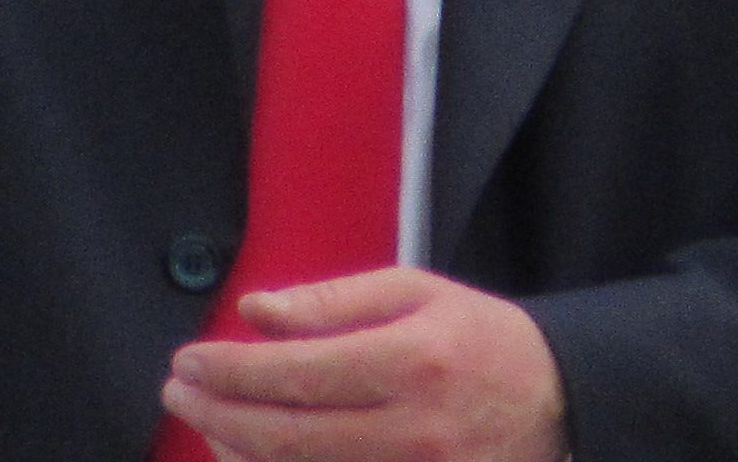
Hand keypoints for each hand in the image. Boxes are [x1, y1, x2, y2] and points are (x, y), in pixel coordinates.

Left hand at [164, 270, 567, 461]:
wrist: (560, 399)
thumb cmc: (476, 335)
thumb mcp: (412, 291)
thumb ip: (328, 303)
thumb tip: (254, 311)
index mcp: (413, 362)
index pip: (299, 373)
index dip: (232, 370)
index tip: (188, 359)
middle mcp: (417, 431)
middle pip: (292, 437)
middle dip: (219, 414)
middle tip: (178, 392)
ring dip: (242, 454)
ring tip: (206, 423)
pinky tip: (253, 457)